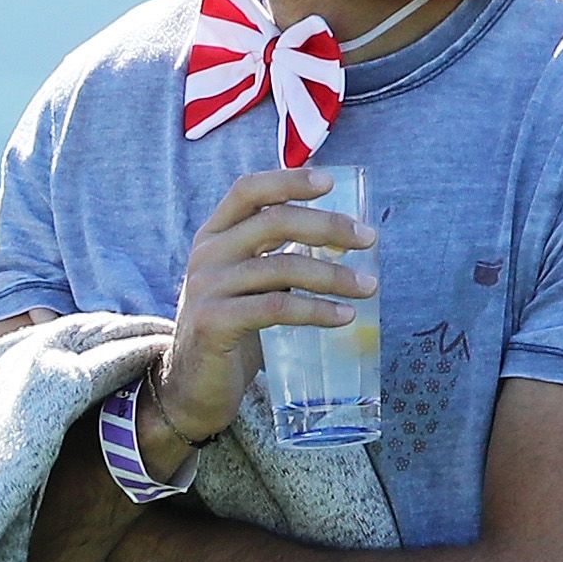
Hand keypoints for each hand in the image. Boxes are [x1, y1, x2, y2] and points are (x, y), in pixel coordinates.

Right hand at [150, 166, 376, 453]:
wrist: (193, 381)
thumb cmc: (233, 325)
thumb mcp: (248, 281)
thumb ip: (277, 256)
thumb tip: (344, 239)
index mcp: (214, 235)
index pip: (248, 191)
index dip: (288, 180)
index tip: (329, 182)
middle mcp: (206, 254)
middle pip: (274, 222)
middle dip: (328, 226)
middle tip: (369, 240)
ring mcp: (206, 287)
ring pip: (282, 267)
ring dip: (334, 276)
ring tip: (368, 287)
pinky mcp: (213, 321)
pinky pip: (277, 308)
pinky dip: (317, 310)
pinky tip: (344, 317)